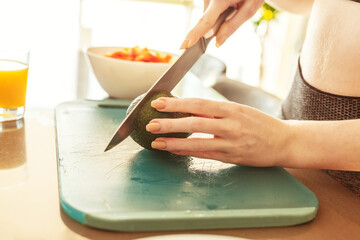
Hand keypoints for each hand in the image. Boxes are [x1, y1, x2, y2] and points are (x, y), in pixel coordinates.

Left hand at [146, 97, 291, 166]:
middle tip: (151, 123)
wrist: (284, 142)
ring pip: (197, 142)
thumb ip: (215, 111)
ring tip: (156, 142)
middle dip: (170, 123)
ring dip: (174, 143)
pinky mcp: (232, 158)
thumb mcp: (240, 110)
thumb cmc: (260, 124)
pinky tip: (174, 151)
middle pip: (195, 122)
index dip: (177, 104)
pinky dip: (188, 152)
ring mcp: (231, 143)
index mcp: (232, 109)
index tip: (158, 103)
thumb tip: (188, 107)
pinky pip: (205, 155)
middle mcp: (231, 125)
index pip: (199, 103)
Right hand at [180, 0, 263, 48]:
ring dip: (219, 18)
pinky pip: (209, 12)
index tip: (185, 45)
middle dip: (217, 26)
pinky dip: (217, 13)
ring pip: (208, 17)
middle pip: (207, 21)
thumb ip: (232, 26)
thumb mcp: (249, 8)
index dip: (195, 34)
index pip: (206, 21)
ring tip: (234, 6)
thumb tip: (218, 42)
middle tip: (234, 12)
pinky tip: (228, 5)